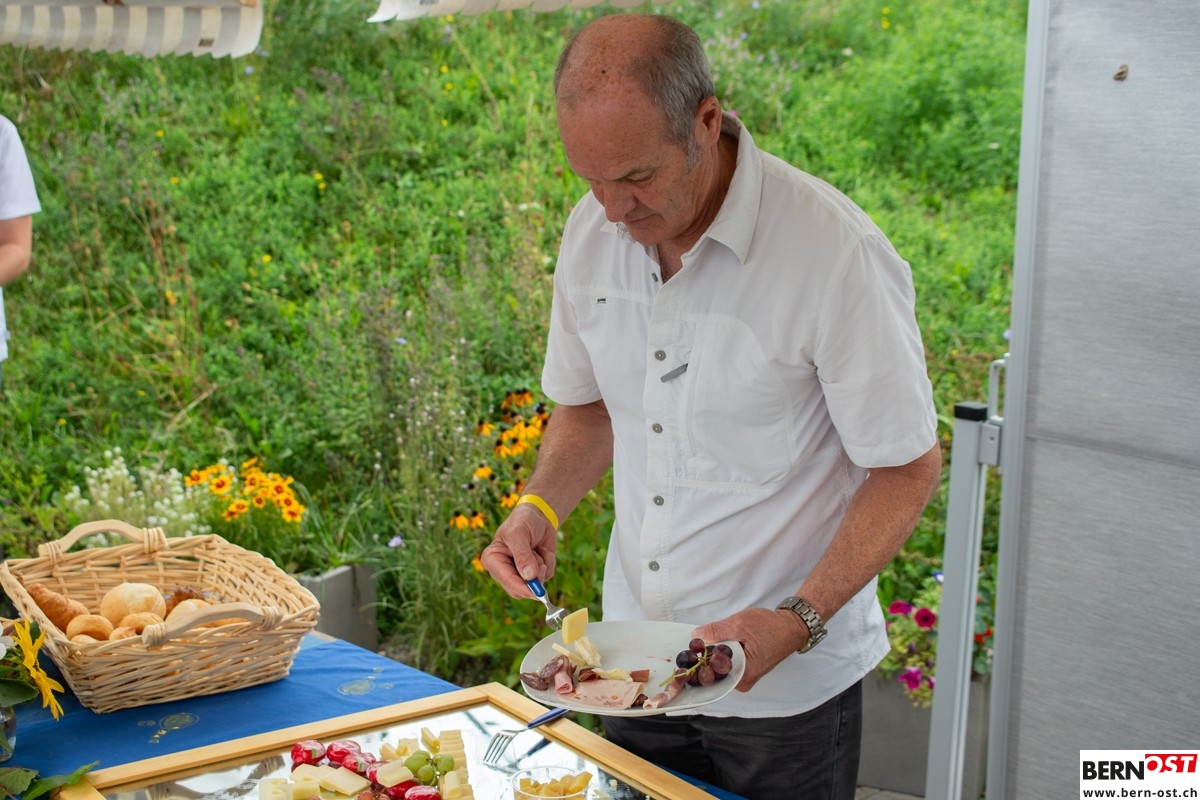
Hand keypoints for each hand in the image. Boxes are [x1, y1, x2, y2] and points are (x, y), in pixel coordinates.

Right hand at [480, 503, 559, 599]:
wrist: (538, 515)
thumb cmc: (523, 521)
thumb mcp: (519, 533)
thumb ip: (522, 555)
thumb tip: (529, 576)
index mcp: (493, 560)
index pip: (506, 581)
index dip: (521, 588)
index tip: (535, 593)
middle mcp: (504, 570)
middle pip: (520, 590)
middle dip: (534, 579)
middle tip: (541, 564)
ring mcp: (520, 573)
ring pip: (536, 584)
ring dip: (542, 566)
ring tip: (537, 549)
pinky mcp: (535, 572)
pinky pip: (547, 576)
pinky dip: (549, 562)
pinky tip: (543, 551)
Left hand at [692, 607, 809, 691]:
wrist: (790, 627)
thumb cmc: (772, 628)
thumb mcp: (740, 624)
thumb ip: (716, 631)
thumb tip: (697, 635)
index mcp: (742, 676)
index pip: (711, 677)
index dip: (698, 665)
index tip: (692, 653)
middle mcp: (743, 681)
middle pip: (714, 674)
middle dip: (705, 658)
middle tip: (701, 643)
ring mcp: (744, 675)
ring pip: (720, 667)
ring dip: (714, 654)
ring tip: (714, 641)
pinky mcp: (745, 668)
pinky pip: (727, 663)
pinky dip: (722, 653)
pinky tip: (721, 643)